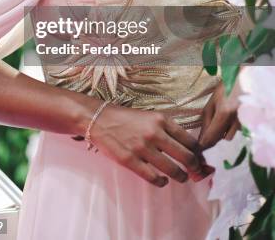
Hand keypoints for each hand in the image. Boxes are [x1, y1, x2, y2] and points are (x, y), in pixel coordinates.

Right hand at [90, 105, 214, 187]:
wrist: (99, 119)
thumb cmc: (127, 118)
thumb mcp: (150, 116)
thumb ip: (167, 130)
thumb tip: (188, 148)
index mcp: (161, 119)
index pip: (190, 140)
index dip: (198, 153)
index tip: (199, 159)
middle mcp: (154, 133)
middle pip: (186, 156)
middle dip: (195, 168)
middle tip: (195, 172)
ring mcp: (142, 148)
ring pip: (173, 170)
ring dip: (181, 177)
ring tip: (181, 177)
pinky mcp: (130, 161)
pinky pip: (154, 178)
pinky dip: (162, 182)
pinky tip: (163, 180)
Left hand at [198, 79, 241, 149]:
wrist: (243, 82)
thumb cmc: (225, 89)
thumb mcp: (212, 103)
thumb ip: (206, 121)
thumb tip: (201, 138)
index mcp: (224, 113)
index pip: (212, 136)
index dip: (204, 144)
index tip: (197, 148)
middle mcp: (235, 120)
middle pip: (221, 138)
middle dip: (212, 138)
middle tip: (206, 132)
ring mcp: (243, 122)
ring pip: (229, 136)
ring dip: (222, 133)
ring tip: (220, 119)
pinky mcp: (247, 123)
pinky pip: (235, 132)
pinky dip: (230, 129)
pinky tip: (229, 118)